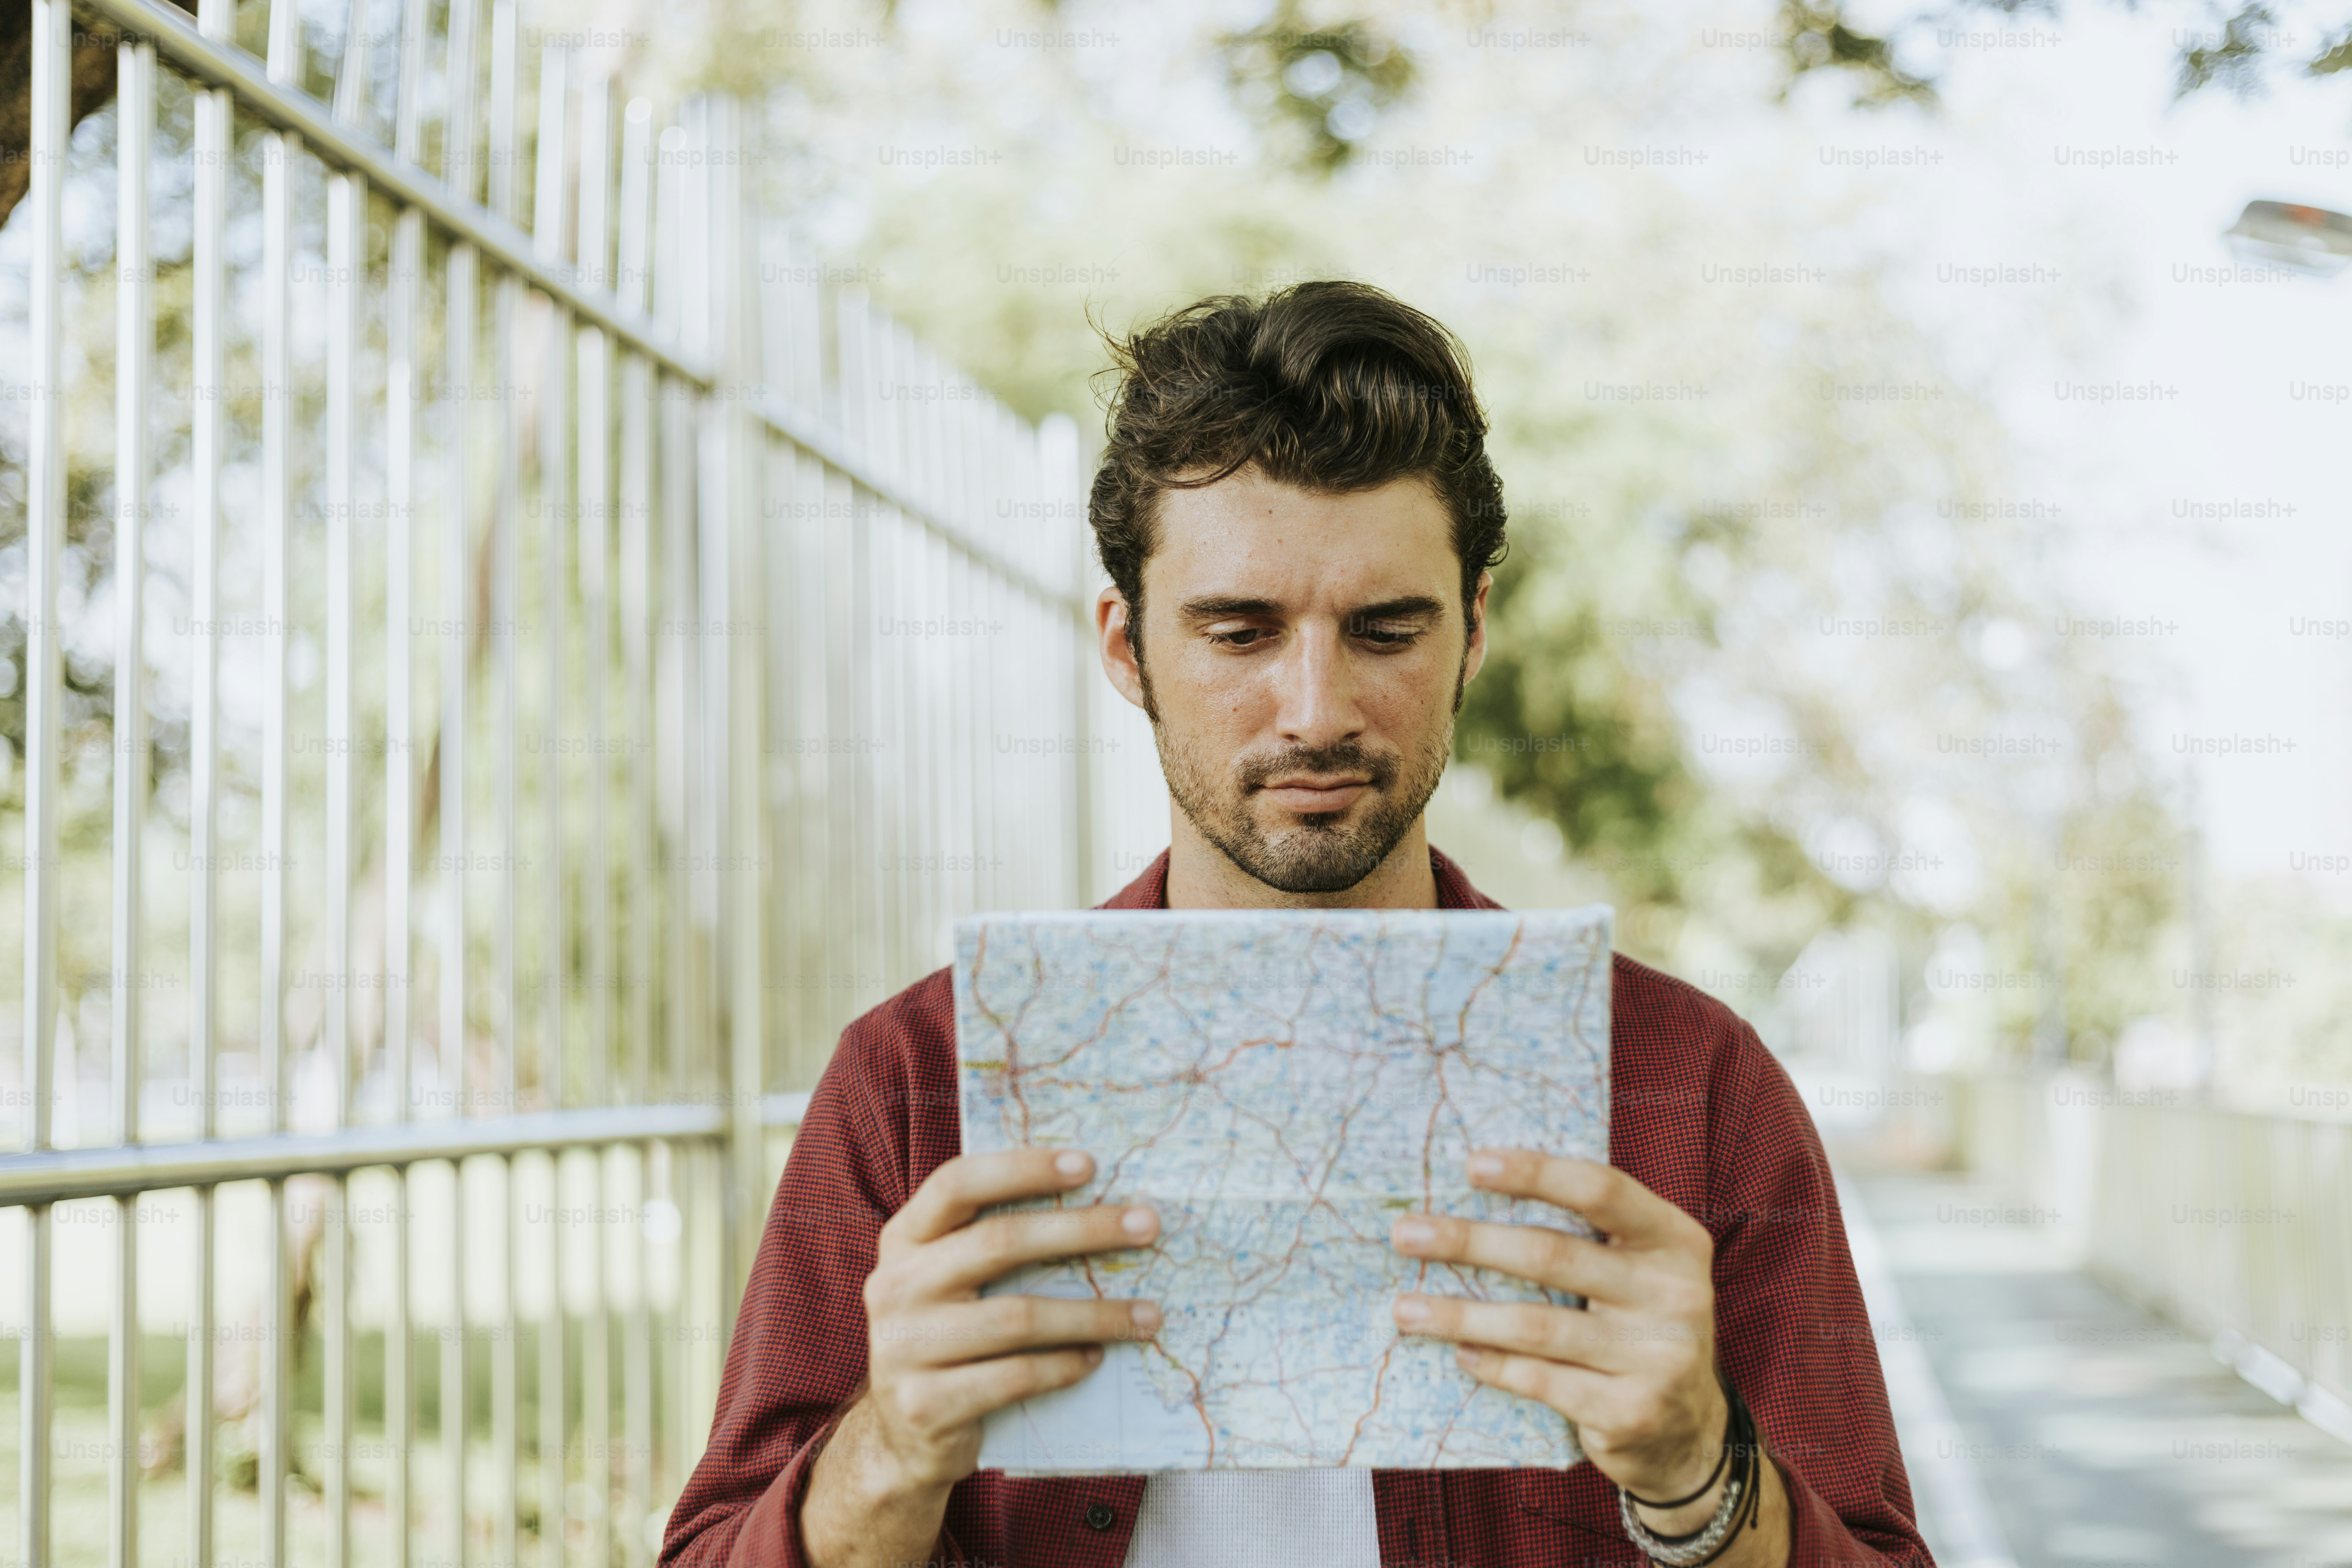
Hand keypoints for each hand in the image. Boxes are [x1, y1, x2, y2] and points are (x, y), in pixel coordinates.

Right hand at [801, 1149, 1158, 1567]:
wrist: (899, 1437)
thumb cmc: (948, 1338)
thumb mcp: (950, 1281)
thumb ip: (993, 1243)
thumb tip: (1098, 1203)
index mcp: (902, 1240)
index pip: (957, 1184)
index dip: (1021, 1168)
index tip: (1089, 1165)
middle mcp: (894, 1287)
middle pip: (999, 1242)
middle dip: (1083, 1229)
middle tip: (1147, 1226)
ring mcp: (903, 1348)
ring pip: (1018, 1317)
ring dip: (1095, 1314)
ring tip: (1147, 1315)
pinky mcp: (924, 1405)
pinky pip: (1014, 1377)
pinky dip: (1064, 1366)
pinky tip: (1095, 1359)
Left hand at [1387, 1149, 1725, 1503]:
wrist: (1688, 1431)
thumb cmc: (1637, 1326)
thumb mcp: (1636, 1271)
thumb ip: (1586, 1237)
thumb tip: (1476, 1194)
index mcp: (1675, 1242)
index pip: (1602, 1190)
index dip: (1536, 1173)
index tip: (1471, 1164)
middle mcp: (1675, 1294)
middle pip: (1552, 1254)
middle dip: (1469, 1241)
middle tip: (1405, 1235)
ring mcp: (1657, 1356)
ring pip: (1536, 1325)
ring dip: (1461, 1314)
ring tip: (1405, 1308)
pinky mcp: (1630, 1411)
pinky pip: (1541, 1380)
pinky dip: (1493, 1365)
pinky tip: (1460, 1354)